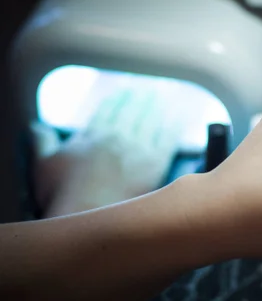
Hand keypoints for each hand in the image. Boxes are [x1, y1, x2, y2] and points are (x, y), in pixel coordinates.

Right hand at [34, 89, 181, 215]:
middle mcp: (117, 136)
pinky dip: (172, 127)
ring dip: (157, 109)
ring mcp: (137, 149)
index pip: (108, 111)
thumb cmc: (62, 195)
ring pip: (150, 122)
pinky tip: (177, 120)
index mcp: (93, 134)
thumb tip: (38, 126)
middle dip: (139, 101)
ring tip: (163, 100)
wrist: (89, 215)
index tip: (124, 92)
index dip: (117, 100)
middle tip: (148, 92)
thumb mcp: (43, 164)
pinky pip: (167, 139)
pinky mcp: (155, 164)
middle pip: (131, 113)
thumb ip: (42, 141)